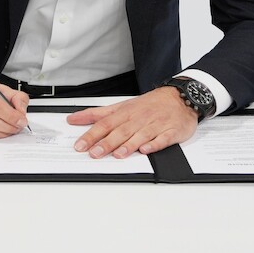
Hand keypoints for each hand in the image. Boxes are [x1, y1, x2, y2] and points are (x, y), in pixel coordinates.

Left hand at [66, 87, 198, 158]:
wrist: (179, 97)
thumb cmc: (148, 105)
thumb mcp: (121, 106)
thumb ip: (97, 114)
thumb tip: (74, 119)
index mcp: (126, 112)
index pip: (105, 123)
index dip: (92, 134)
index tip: (81, 145)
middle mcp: (139, 118)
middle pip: (120, 131)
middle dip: (107, 143)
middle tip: (94, 153)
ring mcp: (155, 125)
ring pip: (140, 135)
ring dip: (128, 145)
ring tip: (117, 154)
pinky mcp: (171, 132)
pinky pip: (162, 139)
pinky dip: (154, 144)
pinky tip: (146, 150)